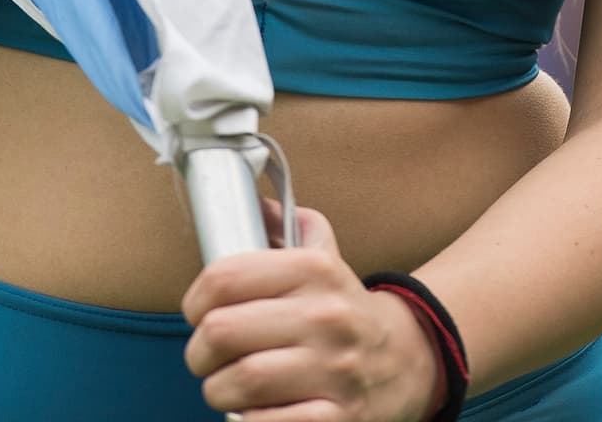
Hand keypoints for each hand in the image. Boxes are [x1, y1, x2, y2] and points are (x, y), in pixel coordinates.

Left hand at [181, 199, 442, 421]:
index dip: (194, 300)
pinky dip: (249, 420)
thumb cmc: (345, 309)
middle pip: (221, 332)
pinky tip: (255, 409)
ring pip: (240, 381)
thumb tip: (248, 202)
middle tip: (205, 356)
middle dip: (199, 352)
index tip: (196, 313)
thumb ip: (284, 224)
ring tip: (225, 385)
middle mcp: (325, 316)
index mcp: (314, 269)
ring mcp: (334, 370)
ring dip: (218, 390)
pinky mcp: (338, 419)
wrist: (407, 360)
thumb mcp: (323, 254)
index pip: (224, 278)